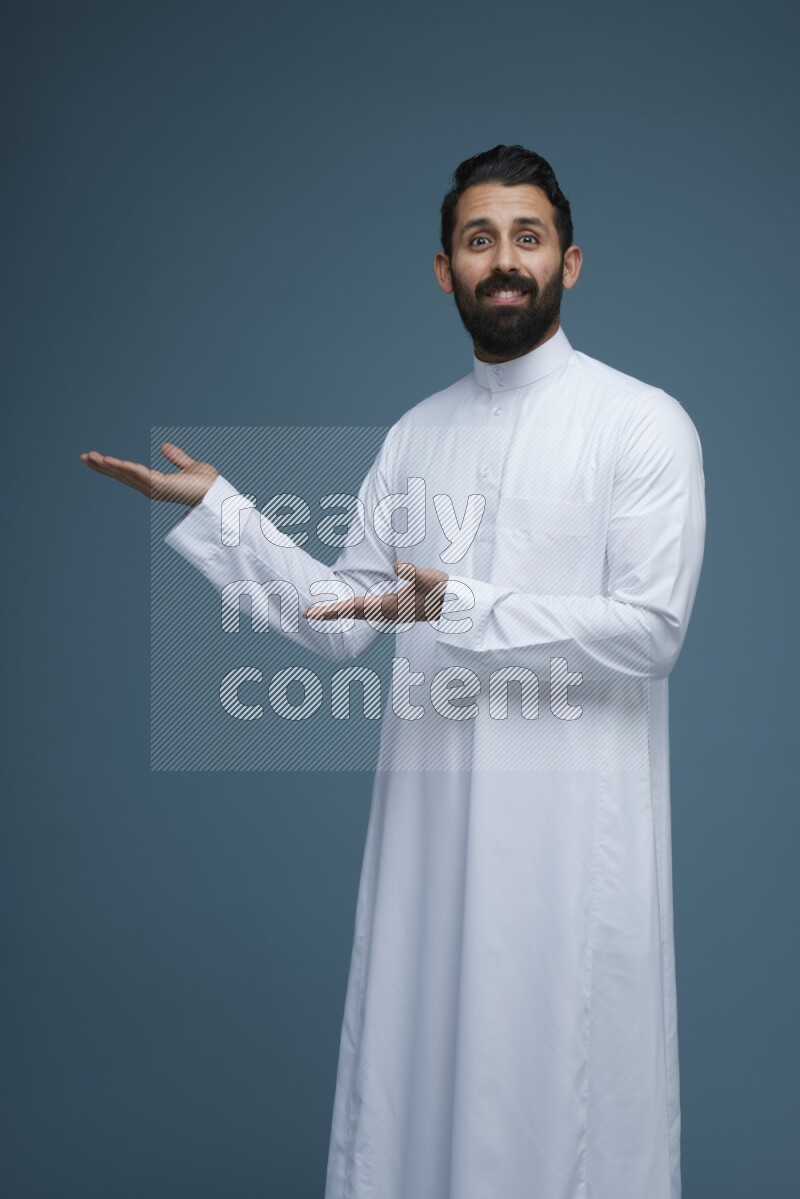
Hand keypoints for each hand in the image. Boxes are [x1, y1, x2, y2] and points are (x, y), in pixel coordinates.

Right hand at [79, 442, 218, 505]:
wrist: (218, 493)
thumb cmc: (208, 484)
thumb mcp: (188, 466)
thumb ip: (176, 458)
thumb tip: (163, 447)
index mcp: (155, 484)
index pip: (129, 473)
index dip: (113, 466)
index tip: (97, 458)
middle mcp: (151, 488)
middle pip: (122, 475)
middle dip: (103, 467)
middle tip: (83, 457)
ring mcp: (154, 488)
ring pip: (125, 474)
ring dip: (107, 466)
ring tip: (89, 457)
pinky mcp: (160, 486)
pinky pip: (138, 473)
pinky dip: (123, 466)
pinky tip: (109, 460)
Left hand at [303, 561, 449, 624]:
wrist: (458, 606)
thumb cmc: (444, 591)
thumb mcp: (432, 579)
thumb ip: (415, 573)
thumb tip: (396, 565)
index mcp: (390, 606)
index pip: (354, 607)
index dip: (332, 609)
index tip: (311, 612)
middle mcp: (386, 612)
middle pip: (352, 612)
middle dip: (329, 613)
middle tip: (305, 613)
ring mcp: (389, 612)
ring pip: (358, 612)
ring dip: (339, 612)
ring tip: (320, 611)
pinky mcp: (394, 608)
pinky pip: (366, 610)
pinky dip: (352, 609)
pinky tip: (346, 607)